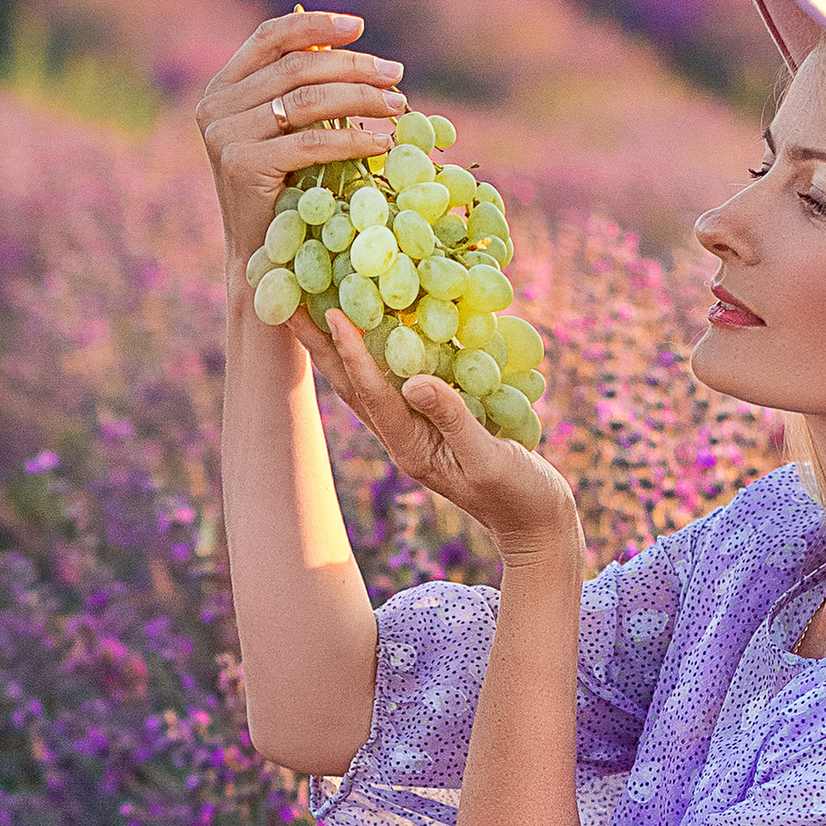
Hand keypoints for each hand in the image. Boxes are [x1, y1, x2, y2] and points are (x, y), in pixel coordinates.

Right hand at [197, 10, 409, 277]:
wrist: (260, 255)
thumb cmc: (283, 190)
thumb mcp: (289, 132)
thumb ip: (303, 90)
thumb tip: (353, 47)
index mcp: (224, 87)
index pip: (270, 38)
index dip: (314, 24)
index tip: (358, 26)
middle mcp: (216, 105)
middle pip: (297, 67)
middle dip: (354, 67)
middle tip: (396, 74)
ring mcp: (224, 134)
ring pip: (307, 100)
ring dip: (361, 99)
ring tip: (398, 106)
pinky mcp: (240, 164)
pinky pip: (310, 142)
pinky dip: (353, 141)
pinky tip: (382, 144)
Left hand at [305, 307, 584, 571]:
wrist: (536, 522)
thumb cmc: (518, 496)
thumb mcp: (490, 458)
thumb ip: (453, 418)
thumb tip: (414, 382)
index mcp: (410, 448)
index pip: (372, 394)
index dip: (351, 352)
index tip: (328, 312)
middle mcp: (403, 437)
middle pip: (352, 385)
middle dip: (321, 346)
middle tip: (288, 304)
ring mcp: (417, 430)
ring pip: (369, 381)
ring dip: (341, 346)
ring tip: (317, 306)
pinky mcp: (436, 422)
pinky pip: (400, 380)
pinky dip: (384, 350)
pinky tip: (380, 323)